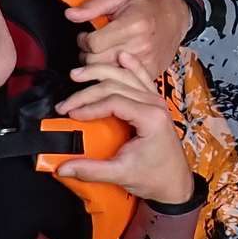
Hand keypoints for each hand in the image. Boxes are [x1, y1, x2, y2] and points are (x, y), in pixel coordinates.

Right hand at [53, 53, 194, 204]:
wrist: (175, 182)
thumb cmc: (154, 177)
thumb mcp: (121, 174)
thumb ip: (91, 170)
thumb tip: (63, 167)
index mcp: (150, 118)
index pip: (114, 101)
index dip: (89, 106)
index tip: (70, 114)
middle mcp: (155, 104)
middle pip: (116, 85)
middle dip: (86, 92)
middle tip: (65, 103)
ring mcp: (155, 101)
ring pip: (126, 76)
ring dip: (100, 73)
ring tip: (77, 74)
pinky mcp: (153, 102)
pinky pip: (141, 77)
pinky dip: (130, 65)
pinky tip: (121, 56)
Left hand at [67, 0, 191, 76]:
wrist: (175, 16)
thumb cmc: (146, 5)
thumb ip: (93, 6)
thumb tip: (71, 14)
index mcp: (132, 25)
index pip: (94, 43)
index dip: (83, 40)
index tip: (85, 36)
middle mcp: (141, 45)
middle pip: (98, 62)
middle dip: (87, 55)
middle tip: (91, 46)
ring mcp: (146, 61)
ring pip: (107, 75)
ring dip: (98, 67)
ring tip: (101, 55)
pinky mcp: (150, 72)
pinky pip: (123, 81)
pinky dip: (114, 74)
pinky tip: (114, 64)